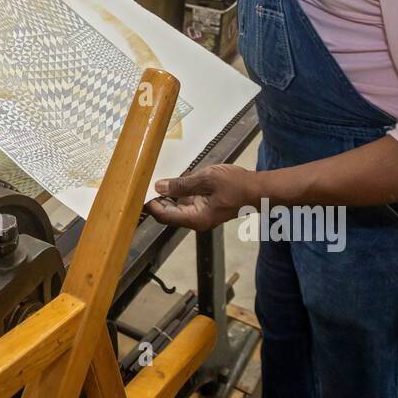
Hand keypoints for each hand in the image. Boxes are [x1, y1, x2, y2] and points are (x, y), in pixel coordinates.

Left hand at [144, 164, 259, 231]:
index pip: (164, 216)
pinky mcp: (205, 206)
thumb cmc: (236, 185)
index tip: (138, 192)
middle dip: (156, 199)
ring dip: (167, 194)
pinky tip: (174, 179)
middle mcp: (196, 220)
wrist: (259, 190)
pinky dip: (178, 191)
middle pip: (168, 212)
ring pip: (176, 206)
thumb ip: (182, 184)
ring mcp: (201, 213)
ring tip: (156, 177)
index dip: (150, 205)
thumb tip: (159, 187)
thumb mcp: (206, 180)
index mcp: (195, 218)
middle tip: (143, 182)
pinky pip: (186, 201)